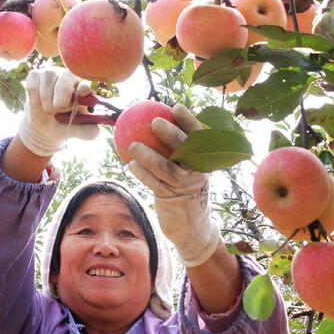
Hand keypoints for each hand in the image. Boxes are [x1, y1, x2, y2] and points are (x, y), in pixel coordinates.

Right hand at [17, 68, 100, 156]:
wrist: (43, 125)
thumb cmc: (64, 123)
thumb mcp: (75, 130)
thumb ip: (86, 131)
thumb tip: (96, 131)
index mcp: (83, 86)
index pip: (86, 80)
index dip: (84, 85)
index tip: (83, 93)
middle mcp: (69, 75)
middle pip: (67, 76)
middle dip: (62, 95)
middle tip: (59, 109)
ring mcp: (52, 73)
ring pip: (49, 79)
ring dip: (47, 100)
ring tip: (50, 110)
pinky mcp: (35, 75)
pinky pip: (34, 84)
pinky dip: (35, 98)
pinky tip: (39, 103)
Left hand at [126, 104, 221, 266]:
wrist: (192, 227)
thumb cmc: (183, 190)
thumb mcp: (186, 171)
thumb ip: (176, 152)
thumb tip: (153, 122)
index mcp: (203, 161)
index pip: (198, 137)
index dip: (189, 121)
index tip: (176, 106)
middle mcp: (197, 172)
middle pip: (186, 150)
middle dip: (172, 134)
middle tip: (154, 122)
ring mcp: (186, 187)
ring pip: (167, 169)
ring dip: (148, 156)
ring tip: (132, 146)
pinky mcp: (173, 200)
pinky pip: (155, 184)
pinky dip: (142, 174)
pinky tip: (130, 165)